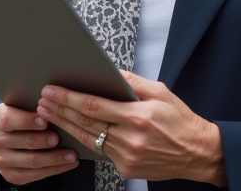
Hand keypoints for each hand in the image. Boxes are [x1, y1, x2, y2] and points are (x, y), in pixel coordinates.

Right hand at [0, 102, 78, 185]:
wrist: (12, 137)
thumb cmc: (22, 115)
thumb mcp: (21, 106)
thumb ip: (32, 106)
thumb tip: (55, 105)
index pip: (8, 119)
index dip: (27, 121)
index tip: (45, 121)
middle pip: (22, 141)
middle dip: (43, 140)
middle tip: (59, 138)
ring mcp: (1, 159)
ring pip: (31, 161)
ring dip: (54, 158)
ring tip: (71, 154)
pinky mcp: (10, 175)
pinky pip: (35, 175)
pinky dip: (55, 169)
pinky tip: (68, 163)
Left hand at [36, 71, 225, 185]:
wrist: (198, 152)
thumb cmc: (180, 120)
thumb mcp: (160, 92)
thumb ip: (132, 82)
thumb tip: (109, 70)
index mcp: (138, 116)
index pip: (94, 105)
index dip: (69, 98)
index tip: (52, 90)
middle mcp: (131, 139)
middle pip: (85, 123)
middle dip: (60, 110)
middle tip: (42, 100)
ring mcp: (127, 157)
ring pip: (88, 139)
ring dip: (66, 125)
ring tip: (48, 113)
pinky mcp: (127, 169)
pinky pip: (101, 152)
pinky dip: (84, 140)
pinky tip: (70, 130)